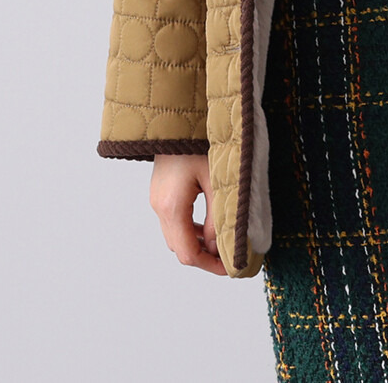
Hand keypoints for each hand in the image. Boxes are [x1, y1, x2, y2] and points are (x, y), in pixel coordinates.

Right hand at [150, 152, 225, 274]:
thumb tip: (219, 247)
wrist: (176, 118)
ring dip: (197, 244)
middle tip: (230, 257)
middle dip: (204, 257)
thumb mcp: (216, 181)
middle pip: (180, 248)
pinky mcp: (159, 193)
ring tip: (222, 243)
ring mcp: (156, 200)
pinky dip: (189, 230)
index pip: (188, 254)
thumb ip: (217, 218)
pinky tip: (207, 226)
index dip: (210, 266)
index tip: (231, 268)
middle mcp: (159, 207)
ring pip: (175, 236)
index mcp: (172, 207)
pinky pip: (173, 222)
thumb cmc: (198, 143)